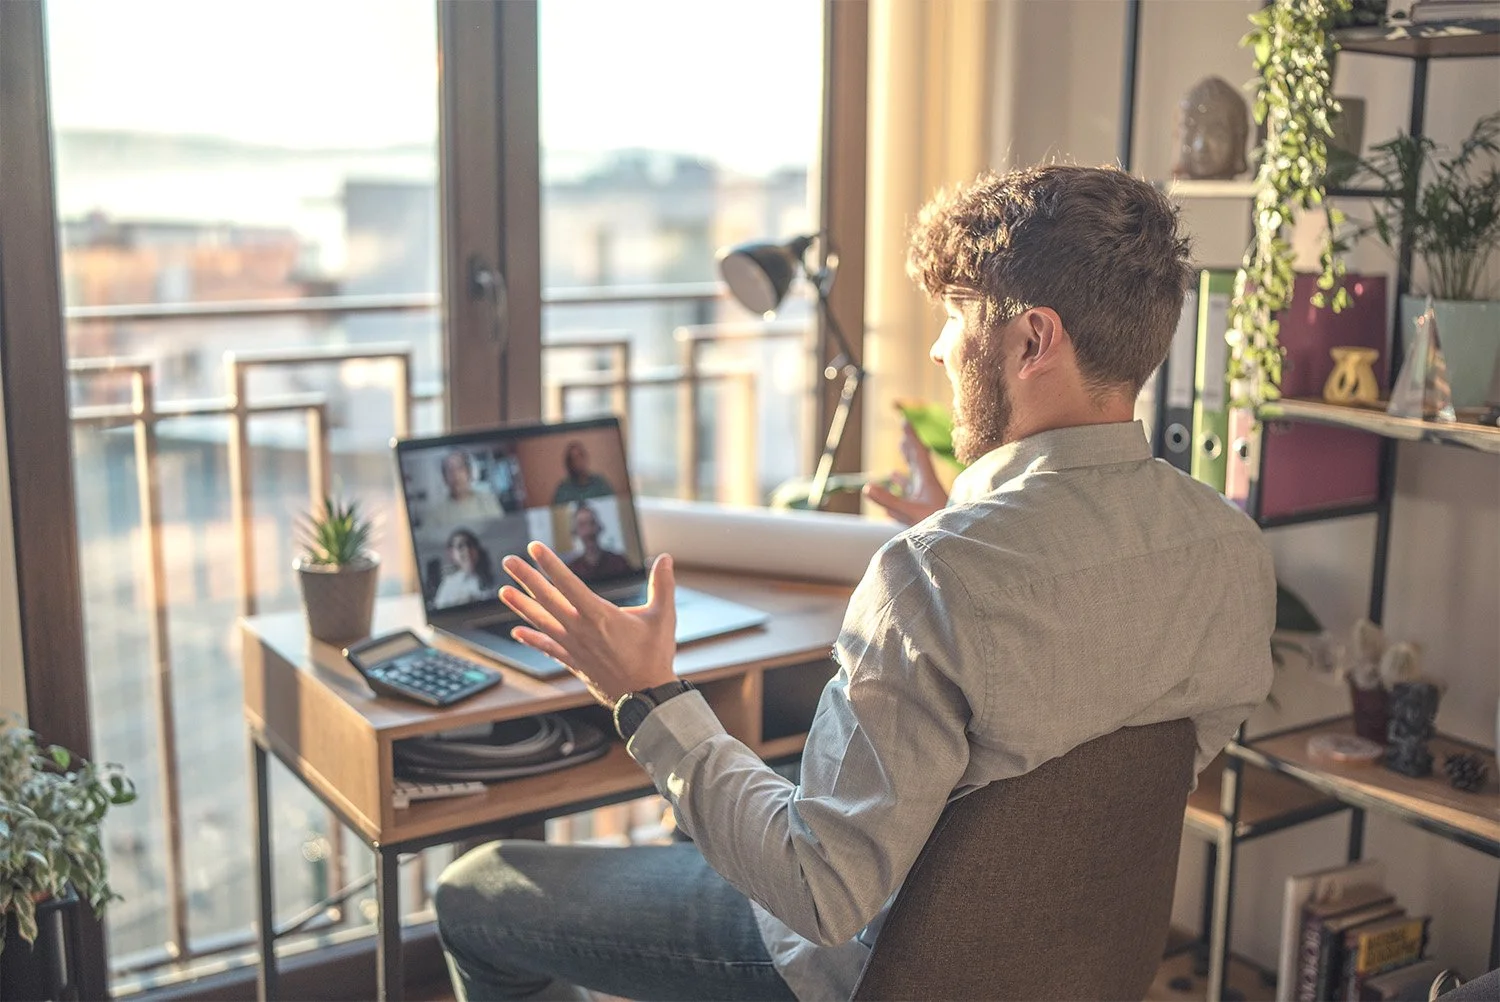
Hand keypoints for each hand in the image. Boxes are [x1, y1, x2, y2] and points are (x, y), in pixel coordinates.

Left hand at [499, 542, 678, 706]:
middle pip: (547, 599)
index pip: (568, 583)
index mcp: (600, 615)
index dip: (550, 564)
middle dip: (527, 577)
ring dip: (521, 605)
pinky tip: (517, 632)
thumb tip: (665, 558)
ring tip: (504, 591)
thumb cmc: (654, 657)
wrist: (645, 697)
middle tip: (509, 561)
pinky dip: (532, 639)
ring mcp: (573, 647)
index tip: (535, 549)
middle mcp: (580, 630)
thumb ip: (662, 585)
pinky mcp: (573, 662)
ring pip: (541, 622)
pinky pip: (547, 648)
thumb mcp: (663, 617)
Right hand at [863, 418, 947, 524]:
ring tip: (896, 464)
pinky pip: (910, 501)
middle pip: (917, 465)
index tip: (904, 421)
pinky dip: (901, 495)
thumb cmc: (939, 525)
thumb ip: (889, 501)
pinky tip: (893, 496)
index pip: (918, 454)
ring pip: (913, 484)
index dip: (911, 437)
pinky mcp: (925, 515)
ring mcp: (927, 502)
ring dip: (904, 472)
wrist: (957, 543)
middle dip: (908, 450)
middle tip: (902, 435)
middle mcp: (928, 489)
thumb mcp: (911, 513)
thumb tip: (867, 487)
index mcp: (928, 482)